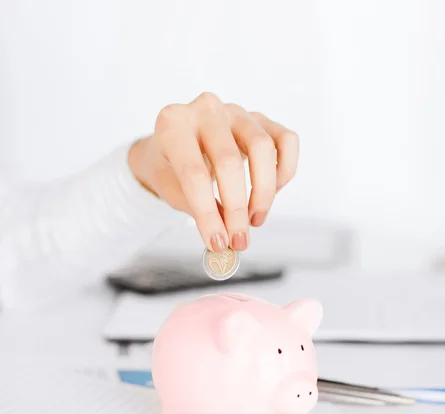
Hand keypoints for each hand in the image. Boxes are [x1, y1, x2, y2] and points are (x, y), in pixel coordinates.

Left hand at [129, 92, 298, 251]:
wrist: (174, 146)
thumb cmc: (171, 168)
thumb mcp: (170, 189)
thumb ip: (196, 210)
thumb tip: (226, 237)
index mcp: (172, 124)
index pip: (194, 174)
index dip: (208, 215)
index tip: (218, 243)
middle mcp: (205, 110)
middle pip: (230, 162)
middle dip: (236, 210)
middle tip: (238, 239)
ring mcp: (235, 112)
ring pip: (263, 148)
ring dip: (263, 193)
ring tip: (254, 219)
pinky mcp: (260, 118)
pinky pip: (286, 140)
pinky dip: (285, 170)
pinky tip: (272, 192)